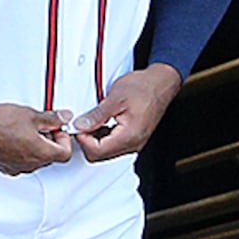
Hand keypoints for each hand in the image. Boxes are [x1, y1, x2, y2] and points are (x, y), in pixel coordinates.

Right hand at [0, 102, 81, 177]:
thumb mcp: (30, 115)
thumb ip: (52, 118)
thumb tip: (64, 117)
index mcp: (41, 153)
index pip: (65, 152)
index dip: (64, 138)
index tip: (57, 128)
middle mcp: (31, 165)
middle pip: (50, 156)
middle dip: (50, 140)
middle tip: (42, 125)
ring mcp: (17, 168)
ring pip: (35, 159)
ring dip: (36, 145)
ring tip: (25, 129)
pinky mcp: (5, 167)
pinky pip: (21, 161)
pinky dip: (22, 150)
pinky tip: (13, 136)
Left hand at [67, 64, 181, 163]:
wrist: (161, 83)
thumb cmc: (144, 88)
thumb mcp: (115, 98)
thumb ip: (96, 116)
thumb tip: (80, 125)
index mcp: (129, 136)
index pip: (97, 151)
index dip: (82, 139)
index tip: (77, 126)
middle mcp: (133, 144)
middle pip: (100, 155)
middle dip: (86, 141)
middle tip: (81, 124)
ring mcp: (134, 143)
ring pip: (105, 152)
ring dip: (93, 139)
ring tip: (90, 122)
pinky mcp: (134, 138)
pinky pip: (113, 145)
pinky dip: (102, 136)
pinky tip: (99, 124)